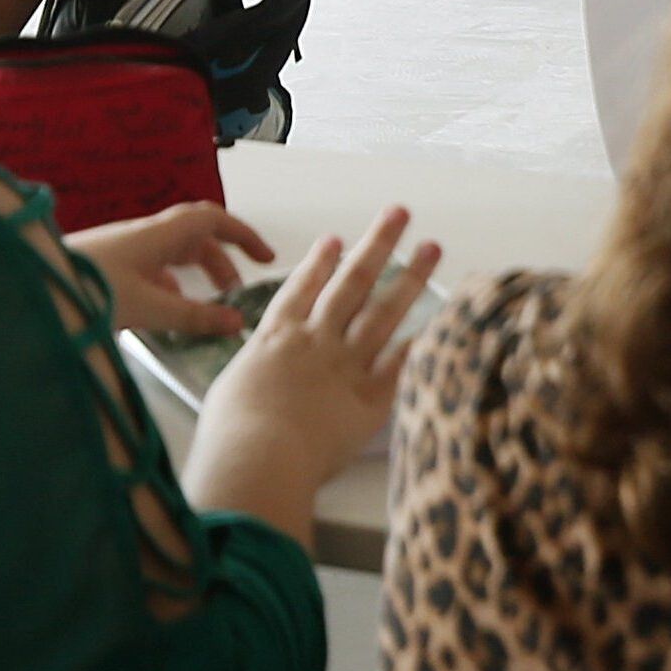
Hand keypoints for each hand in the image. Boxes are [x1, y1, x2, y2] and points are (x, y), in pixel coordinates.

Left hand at [73, 204, 274, 339]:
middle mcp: (143, 237)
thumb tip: (235, 322)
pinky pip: (151, 269)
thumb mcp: (150, 308)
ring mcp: (125, 251)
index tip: (264, 255)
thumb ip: (194, 317)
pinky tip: (168, 309)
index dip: (242, 234)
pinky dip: (170, 285)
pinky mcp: (110, 267)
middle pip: (194, 238)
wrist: (33, 287)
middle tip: (238, 288)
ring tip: (209, 303)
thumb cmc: (87, 287)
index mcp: (158, 235)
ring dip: (195, 273)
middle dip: (221, 259)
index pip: (212, 220)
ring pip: (172, 254)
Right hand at [201, 208, 441, 482]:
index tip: (336, 239)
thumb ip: (251, 378)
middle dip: (378, 245)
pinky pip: (401, 365)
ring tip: (431, 248)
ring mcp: (346, 366)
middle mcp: (315, 341)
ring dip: (411, 277)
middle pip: (352, 283)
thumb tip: (254, 383)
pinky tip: (442, 321)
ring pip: (384, 313)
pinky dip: (421, 343)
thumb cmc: (231, 434)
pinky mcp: (370, 399)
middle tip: (399, 215)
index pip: (303, 288)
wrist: (258, 456)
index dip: (320, 261)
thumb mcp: (228, 393)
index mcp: (276, 337)